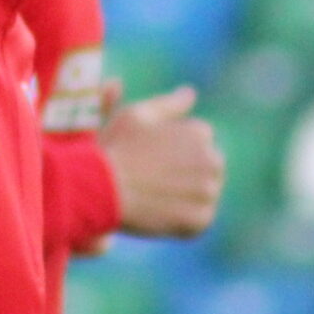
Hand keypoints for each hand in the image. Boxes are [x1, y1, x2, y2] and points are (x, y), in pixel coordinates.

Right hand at [100, 83, 222, 239]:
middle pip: (208, 166)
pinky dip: (184, 218)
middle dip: (187, 170)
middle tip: (154, 179)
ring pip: (204, 192)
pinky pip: (199, 218)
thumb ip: (169, 104)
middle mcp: (212, 160)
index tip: (151, 157)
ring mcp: (208, 192)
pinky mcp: (200, 220)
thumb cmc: (116, 148)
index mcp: (200, 132)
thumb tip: (191, 94)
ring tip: (155, 195)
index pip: (199, 140)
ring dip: (187, 194)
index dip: (173, 148)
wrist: (101, 190)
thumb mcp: (138, 115)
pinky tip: (159, 212)